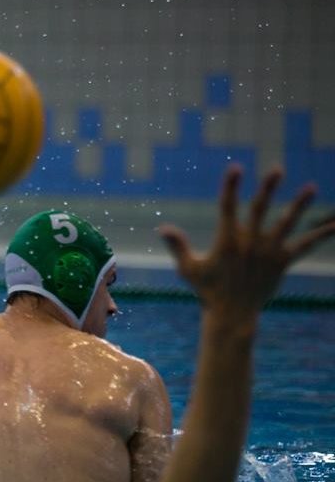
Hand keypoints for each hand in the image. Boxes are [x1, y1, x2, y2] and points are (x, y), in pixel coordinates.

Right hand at [160, 165, 334, 313]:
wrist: (232, 314)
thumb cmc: (208, 290)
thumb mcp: (189, 269)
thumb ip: (178, 246)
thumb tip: (163, 228)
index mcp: (227, 241)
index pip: (227, 207)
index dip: (231, 186)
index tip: (236, 167)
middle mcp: (250, 243)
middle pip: (260, 209)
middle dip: (268, 188)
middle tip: (277, 169)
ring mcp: (268, 252)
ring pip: (286, 223)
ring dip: (299, 205)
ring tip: (311, 188)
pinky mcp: (282, 262)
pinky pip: (304, 245)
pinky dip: (321, 234)